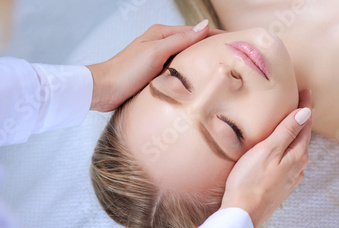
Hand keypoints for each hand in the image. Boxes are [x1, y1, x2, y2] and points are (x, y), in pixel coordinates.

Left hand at [86, 20, 224, 111]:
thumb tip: (204, 26)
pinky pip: (177, 70)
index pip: (196, 32)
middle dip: (211, 48)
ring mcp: (157, 59)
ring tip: (219, 69)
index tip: (234, 40)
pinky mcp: (153, 74)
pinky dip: (189, 73)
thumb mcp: (155, 52)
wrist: (104, 90)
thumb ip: (180, 40)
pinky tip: (196, 82)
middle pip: (192, 44)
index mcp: (161, 34)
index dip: (215, 35)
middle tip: (232, 57)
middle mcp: (160, 44)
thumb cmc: (126, 71)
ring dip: (200, 62)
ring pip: (185, 58)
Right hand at [220, 90, 312, 227]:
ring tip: (286, 125)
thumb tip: (305, 113)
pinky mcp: (278, 186)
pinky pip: (286, 162)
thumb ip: (286, 132)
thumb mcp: (268, 151)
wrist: (242, 213)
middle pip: (302, 138)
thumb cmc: (250, 181)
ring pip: (294, 151)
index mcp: (297, 155)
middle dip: (301, 121)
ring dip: (292, 137)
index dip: (305, 107)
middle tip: (297, 104)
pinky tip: (275, 151)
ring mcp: (289, 179)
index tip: (305, 91)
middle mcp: (297, 167)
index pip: (305, 125)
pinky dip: (284, 151)